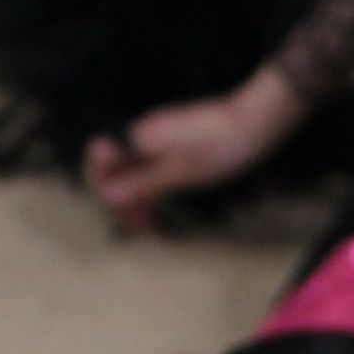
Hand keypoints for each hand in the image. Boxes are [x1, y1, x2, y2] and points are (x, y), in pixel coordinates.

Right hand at [85, 65, 305, 229]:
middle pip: (115, 169)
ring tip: (146, 228)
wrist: (254, 124)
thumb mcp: (179, 172)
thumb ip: (141, 183)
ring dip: (135, 201)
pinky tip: (157, 216)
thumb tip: (108, 195)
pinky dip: (151, 195)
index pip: (99, 155)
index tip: (114, 206)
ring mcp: (160, 144)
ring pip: (134, 176)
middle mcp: (145, 138)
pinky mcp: (175, 153)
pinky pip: (153, 175)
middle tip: (134, 225)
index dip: (99, 181)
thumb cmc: (220, 146)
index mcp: (141, 137)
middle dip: (117, 198)